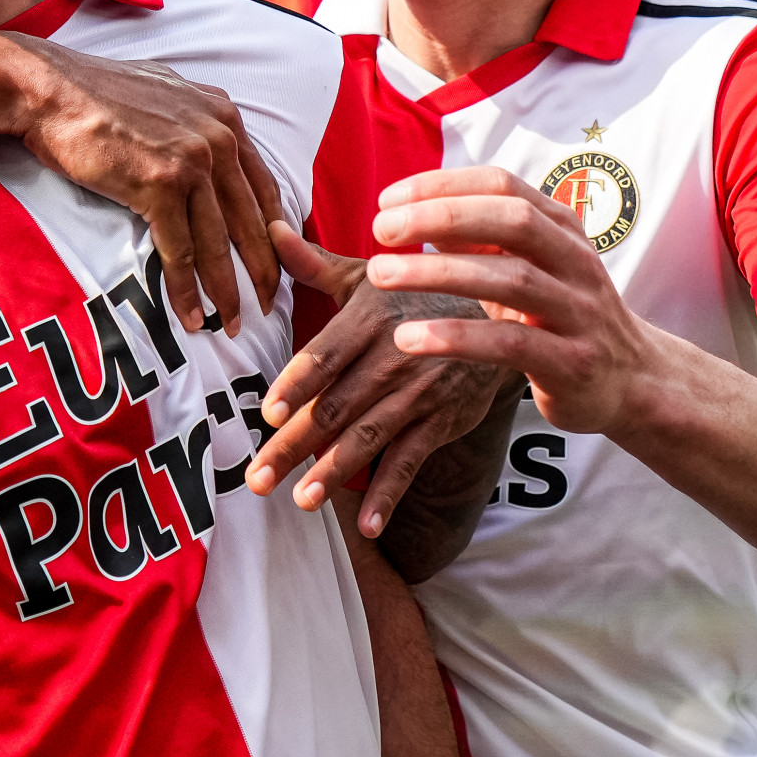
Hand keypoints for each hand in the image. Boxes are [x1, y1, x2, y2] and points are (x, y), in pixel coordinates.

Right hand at [3, 38, 283, 333]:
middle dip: (262, 270)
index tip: (276, 263)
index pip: (263, 186)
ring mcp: (191, 162)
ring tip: (232, 323)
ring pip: (219, 243)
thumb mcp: (165, 93)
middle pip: (251, 220)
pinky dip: (185, 290)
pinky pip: (181, 251)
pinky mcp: (159, 186)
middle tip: (267, 304)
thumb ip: (195, 121)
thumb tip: (204, 147)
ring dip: (226, 290)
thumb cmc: (94, 93)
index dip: (273, 232)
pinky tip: (191, 315)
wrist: (49, 90)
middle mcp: (218, 137)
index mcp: (224, 116)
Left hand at [246, 231, 514, 535]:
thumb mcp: (370, 274)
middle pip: (335, 406)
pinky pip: (411, 462)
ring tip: (301, 501)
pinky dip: (389, 494)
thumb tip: (270, 230)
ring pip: (368, 437)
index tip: (269, 414)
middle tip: (257, 478)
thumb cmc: (416, 293)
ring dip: (332, 473)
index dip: (297, 385)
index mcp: (368, 319)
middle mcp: (393, 357)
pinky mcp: (441, 421)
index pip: (325, 356)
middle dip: (293, 445)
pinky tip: (366, 527)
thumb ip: (314, 264)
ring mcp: (419, 393)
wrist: (498, 317)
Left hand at [366, 167, 683, 443]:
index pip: (502, 185)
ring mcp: (579, 311)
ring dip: (438, 273)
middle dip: (442, 217)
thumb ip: (476, 241)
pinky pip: (512, 343)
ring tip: (380, 274)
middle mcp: (576, 261)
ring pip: (510, 279)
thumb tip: (411, 214)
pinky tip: (408, 339)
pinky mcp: (573, 362)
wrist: (632, 380)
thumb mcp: (525, 269)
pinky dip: (457, 337)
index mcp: (561, 228)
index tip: (387, 201)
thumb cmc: (560, 315)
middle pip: (512, 220)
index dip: (442, 186)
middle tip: (380, 229)